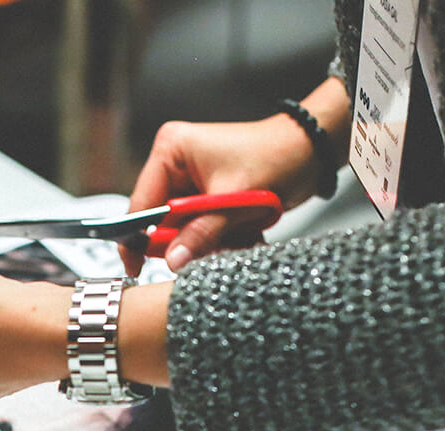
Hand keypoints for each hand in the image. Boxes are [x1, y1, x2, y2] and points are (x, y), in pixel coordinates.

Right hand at [123, 114, 309, 274]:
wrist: (309, 152)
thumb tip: (172, 260)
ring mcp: (191, 179)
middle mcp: (176, 162)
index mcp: (171, 150)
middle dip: (187, 238)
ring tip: (238, 232)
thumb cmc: (275, 157)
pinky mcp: (207, 194)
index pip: (141, 203)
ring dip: (208, 239)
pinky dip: (220, 236)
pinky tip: (243, 229)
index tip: (134, 265)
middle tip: (212, 245)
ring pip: (183, 228)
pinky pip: (201, 227)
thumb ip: (200, 233)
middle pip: (161, 219)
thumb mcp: (233, 201)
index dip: (136, 237)